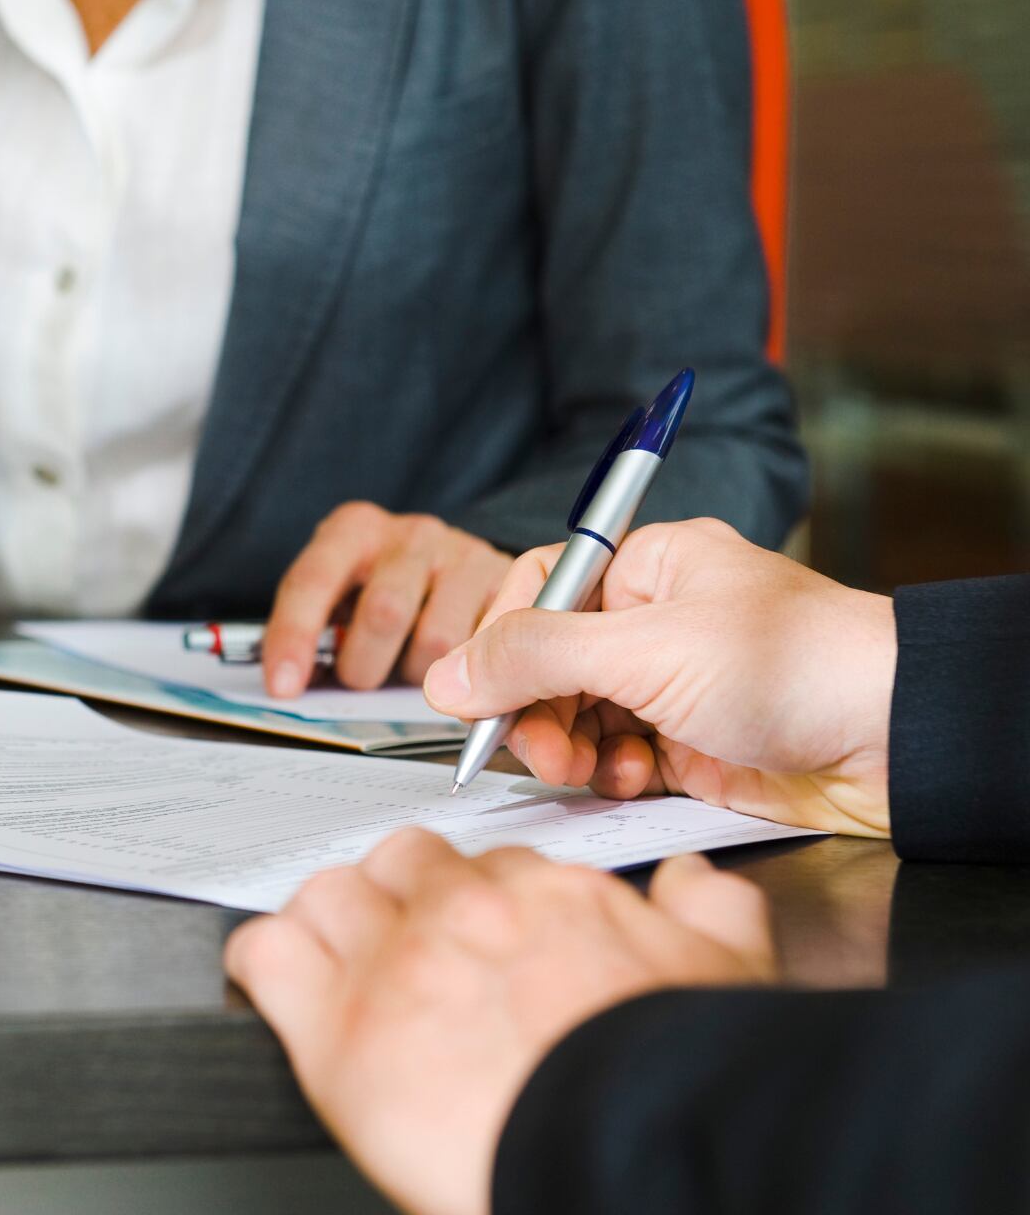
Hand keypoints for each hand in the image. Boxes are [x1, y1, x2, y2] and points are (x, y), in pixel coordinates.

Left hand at [226, 831, 774, 1214]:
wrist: (632, 1152)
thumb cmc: (677, 1082)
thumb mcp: (727, 975)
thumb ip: (707, 910)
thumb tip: (688, 880)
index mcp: (546, 896)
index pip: (485, 861)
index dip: (476, 898)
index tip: (476, 931)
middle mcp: (462, 912)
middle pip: (398, 862)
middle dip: (399, 896)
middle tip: (406, 946)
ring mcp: (393, 962)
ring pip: (327, 894)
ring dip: (332, 922)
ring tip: (339, 963)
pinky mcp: (335, 1028)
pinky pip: (268, 954)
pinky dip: (264, 961)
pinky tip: (278, 982)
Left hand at [264, 505, 509, 695]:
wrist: (454, 563)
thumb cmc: (382, 587)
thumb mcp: (340, 595)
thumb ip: (317, 630)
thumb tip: (293, 685)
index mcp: (353, 530)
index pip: (312, 581)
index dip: (294, 637)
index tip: (283, 687)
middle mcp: (409, 534)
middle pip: (383, 613)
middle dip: (364, 666)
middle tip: (363, 680)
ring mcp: (461, 554)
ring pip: (437, 641)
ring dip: (418, 675)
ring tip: (411, 666)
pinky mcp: (506, 581)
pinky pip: (483, 648)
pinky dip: (464, 674)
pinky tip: (454, 665)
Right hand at [423, 518, 895, 835]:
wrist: (899, 742)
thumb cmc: (797, 665)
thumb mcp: (645, 650)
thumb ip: (534, 657)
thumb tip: (448, 675)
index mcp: (650, 566)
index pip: (541, 589)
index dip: (504, 640)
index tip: (477, 689)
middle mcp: (658, 621)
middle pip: (550, 661)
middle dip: (534, 707)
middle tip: (538, 746)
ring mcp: (673, 686)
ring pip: (577, 715)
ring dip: (568, 746)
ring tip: (586, 768)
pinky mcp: (691, 746)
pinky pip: (616, 758)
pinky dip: (610, 774)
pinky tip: (630, 780)